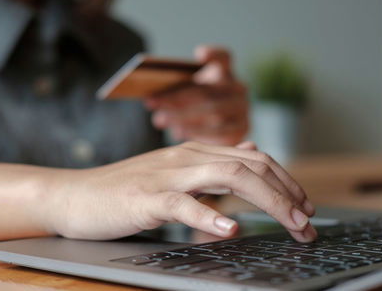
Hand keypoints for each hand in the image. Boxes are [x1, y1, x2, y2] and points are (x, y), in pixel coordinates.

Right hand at [47, 141, 316, 241]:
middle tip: (308, 223)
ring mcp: (166, 176)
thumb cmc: (124, 190)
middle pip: (250, 166)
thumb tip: (247, 157)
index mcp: (195, 153)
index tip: (305, 206)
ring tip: (291, 223)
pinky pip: (182, 204)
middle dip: (287, 194)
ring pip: (227, 176)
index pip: (253, 159)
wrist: (74, 195)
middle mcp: (186, 158)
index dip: (286, 181)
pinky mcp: (145, 198)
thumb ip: (210, 168)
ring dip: (267, 200)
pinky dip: (209, 215)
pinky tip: (231, 228)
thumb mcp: (173, 175)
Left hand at [145, 45, 248, 145]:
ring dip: (182, 117)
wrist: (219, 131)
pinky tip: (178, 133)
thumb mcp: (188, 93)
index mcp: (224, 72)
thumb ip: (174, 90)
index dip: (213, 54)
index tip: (200, 54)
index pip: (223, 57)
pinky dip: (197, 133)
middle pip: (207, 91)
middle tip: (151, 102)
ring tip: (159, 120)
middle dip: (176, 98)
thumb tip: (151, 98)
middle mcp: (237, 88)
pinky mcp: (242, 129)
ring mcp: (242, 108)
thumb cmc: (197, 107)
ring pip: (213, 112)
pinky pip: (220, 132)